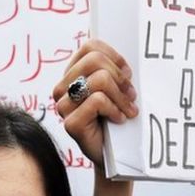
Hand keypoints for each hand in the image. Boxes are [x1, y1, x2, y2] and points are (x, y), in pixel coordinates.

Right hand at [52, 39, 138, 170]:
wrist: (116, 153)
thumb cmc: (117, 118)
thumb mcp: (117, 88)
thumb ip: (113, 68)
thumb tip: (127, 42)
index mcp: (72, 75)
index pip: (90, 47)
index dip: (114, 56)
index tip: (127, 74)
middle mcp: (63, 88)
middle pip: (95, 60)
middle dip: (120, 77)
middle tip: (131, 95)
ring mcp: (63, 106)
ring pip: (99, 80)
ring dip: (121, 96)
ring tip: (128, 109)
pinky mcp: (70, 123)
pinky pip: (98, 100)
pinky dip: (115, 109)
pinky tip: (118, 119)